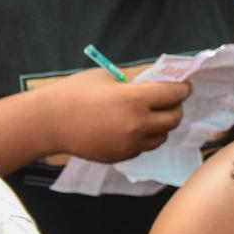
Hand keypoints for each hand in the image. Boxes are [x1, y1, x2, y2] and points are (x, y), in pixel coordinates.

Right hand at [45, 67, 191, 162]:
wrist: (48, 122)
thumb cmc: (75, 93)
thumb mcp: (107, 77)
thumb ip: (136, 80)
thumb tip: (160, 80)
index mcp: (135, 100)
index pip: (173, 95)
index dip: (183, 89)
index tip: (185, 86)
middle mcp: (137, 124)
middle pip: (174, 118)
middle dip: (175, 107)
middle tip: (170, 100)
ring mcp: (131, 144)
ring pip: (162, 136)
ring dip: (161, 125)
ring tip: (151, 114)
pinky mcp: (123, 156)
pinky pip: (144, 146)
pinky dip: (145, 137)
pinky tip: (132, 126)